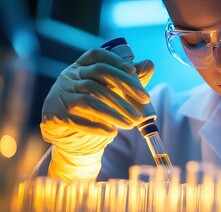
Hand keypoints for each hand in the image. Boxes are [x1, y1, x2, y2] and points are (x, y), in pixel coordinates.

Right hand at [40, 48, 153, 181]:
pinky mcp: (57, 115)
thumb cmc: (92, 104)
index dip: (115, 60)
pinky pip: (79, 120)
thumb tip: (149, 64)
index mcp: (81, 67)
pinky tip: (112, 132)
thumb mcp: (108, 90)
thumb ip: (129, 79)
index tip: (133, 70)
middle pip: (99, 74)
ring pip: (91, 99)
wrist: (64, 130)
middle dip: (125, 86)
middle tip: (145, 101)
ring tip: (133, 123)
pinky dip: (98, 127)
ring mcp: (62, 95)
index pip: (97, 56)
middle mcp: (69, 77)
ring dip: (116, 112)